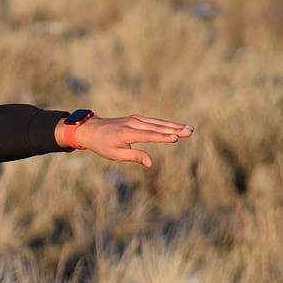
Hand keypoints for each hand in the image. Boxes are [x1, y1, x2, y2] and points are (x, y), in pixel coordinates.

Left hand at [68, 114, 193, 168]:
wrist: (92, 129)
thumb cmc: (103, 146)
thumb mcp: (116, 155)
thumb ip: (135, 157)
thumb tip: (151, 164)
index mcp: (126, 134)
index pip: (148, 135)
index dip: (162, 137)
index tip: (176, 138)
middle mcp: (132, 123)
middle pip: (157, 126)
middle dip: (175, 129)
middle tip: (190, 132)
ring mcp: (135, 119)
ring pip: (158, 122)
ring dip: (174, 125)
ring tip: (190, 129)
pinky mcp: (136, 118)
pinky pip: (153, 121)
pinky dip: (166, 124)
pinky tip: (177, 127)